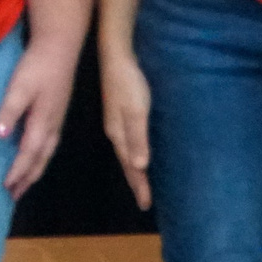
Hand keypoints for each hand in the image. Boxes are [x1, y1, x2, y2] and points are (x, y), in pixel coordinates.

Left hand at [0, 42, 78, 199]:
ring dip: (34, 171)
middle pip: (40, 160)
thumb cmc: (37, 66)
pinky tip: (33, 156)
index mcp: (43, 123)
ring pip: (46, 154)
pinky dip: (39, 158)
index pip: (28, 155)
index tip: (5, 187)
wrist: (59, 47)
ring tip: (22, 184)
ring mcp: (56, 120)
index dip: (17, 172)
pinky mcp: (56, 113)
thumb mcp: (19, 86)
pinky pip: (48, 145)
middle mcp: (52, 127)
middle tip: (13, 196)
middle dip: (27, 179)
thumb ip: (9, 111)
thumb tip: (0, 136)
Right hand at [99, 49, 153, 210]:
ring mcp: (116, 122)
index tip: (146, 205)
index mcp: (119, 134)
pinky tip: (135, 153)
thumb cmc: (128, 82)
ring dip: (133, 170)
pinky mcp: (119, 113)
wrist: (115, 56)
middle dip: (135, 183)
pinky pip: (127, 142)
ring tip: (140, 183)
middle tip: (144, 201)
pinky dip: (132, 154)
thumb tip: (139, 167)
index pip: (130, 166)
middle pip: (126, 163)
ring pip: (126, 153)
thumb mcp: (136, 110)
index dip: (139, 185)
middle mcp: (115, 131)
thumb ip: (137, 138)